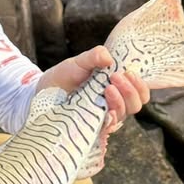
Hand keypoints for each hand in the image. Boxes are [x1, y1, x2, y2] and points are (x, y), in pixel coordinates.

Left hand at [36, 45, 150, 130]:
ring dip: (120, 101)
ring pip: (123, 115)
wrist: (44, 90)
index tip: (128, 72)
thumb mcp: (80, 62)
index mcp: (116, 89)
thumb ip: (94, 56)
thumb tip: (108, 57)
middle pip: (135, 105)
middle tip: (116, 77)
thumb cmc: (65, 76)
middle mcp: (113, 105)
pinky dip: (110, 117)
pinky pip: (107, 127)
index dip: (140, 85)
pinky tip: (106, 109)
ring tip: (107, 88)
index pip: (140, 93)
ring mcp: (102, 116)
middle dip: (130, 91)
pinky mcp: (90, 126)